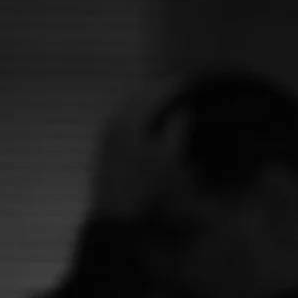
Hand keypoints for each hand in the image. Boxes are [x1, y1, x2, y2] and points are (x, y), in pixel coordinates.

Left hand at [89, 89, 190, 221]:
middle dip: (161, 89)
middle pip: (140, 95)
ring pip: (131, 106)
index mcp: (129, 120)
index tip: (192, 80)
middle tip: (181, 86)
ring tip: (168, 100)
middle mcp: (115, 121)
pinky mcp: (105, 147)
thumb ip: (176, 130)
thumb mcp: (168, 159)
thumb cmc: (144, 188)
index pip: (155, 93)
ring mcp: (107, 134)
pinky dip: (141, 114)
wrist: (115, 217)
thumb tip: (182, 111)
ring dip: (150, 101)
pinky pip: (125, 119)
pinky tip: (150, 121)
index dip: (175, 85)